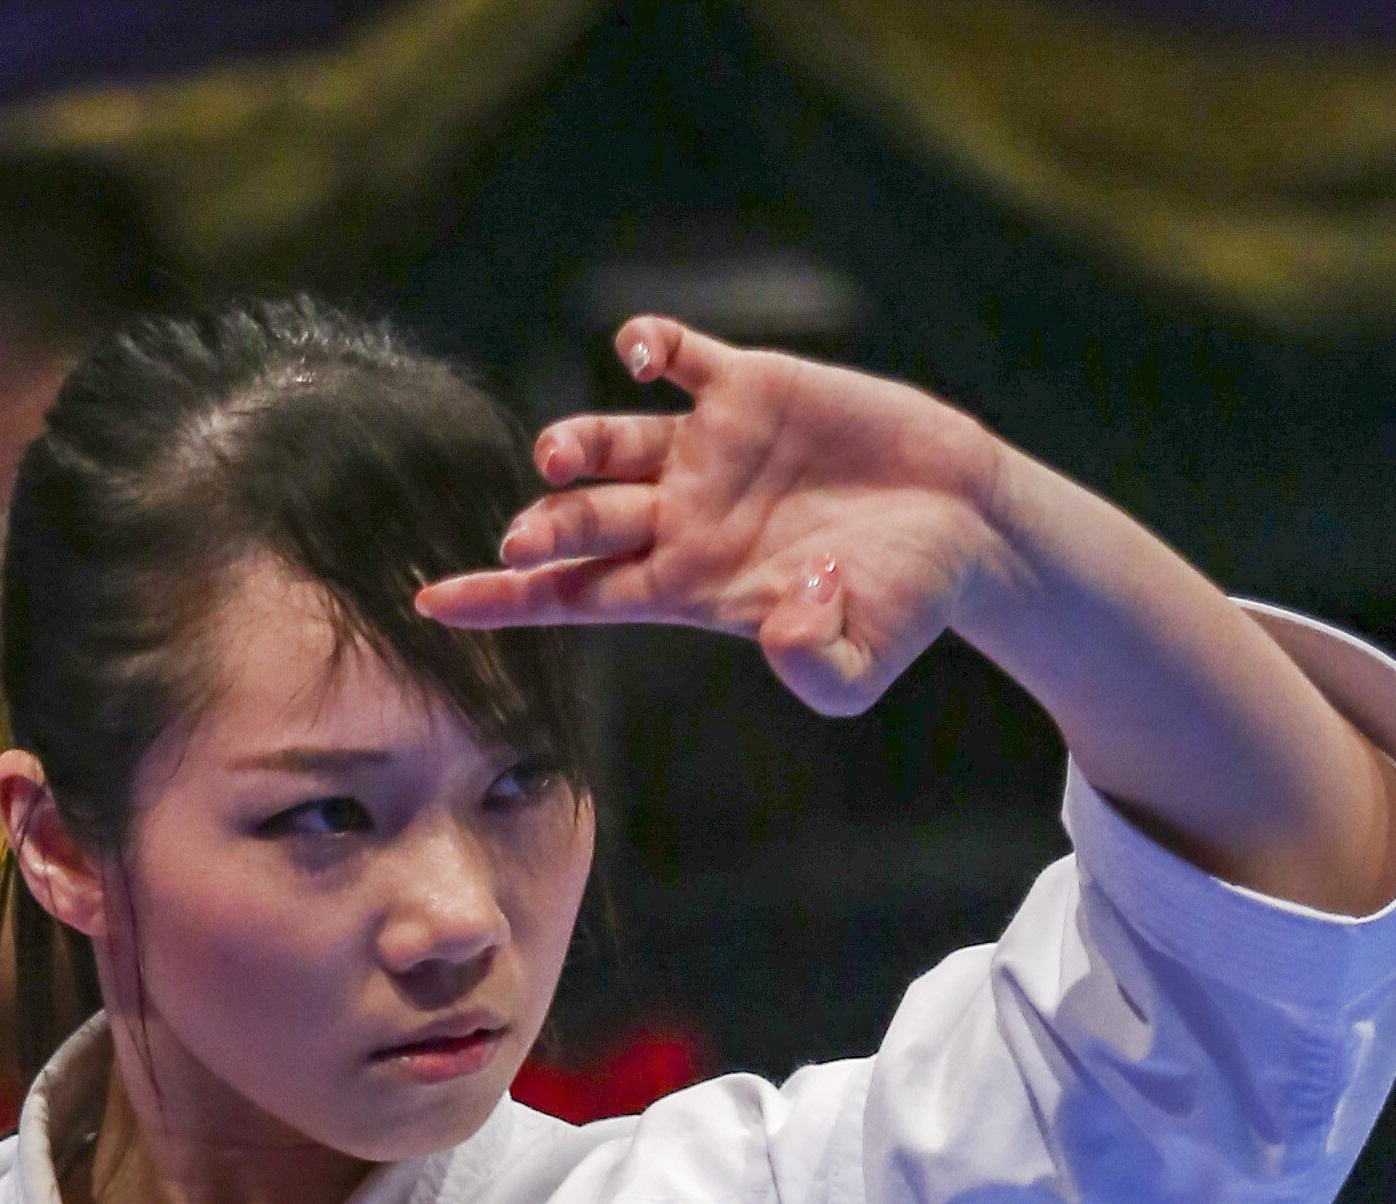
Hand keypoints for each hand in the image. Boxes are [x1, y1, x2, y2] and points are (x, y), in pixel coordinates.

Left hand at [414, 320, 1011, 717]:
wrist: (962, 524)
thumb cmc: (907, 604)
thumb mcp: (864, 663)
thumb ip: (817, 665)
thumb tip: (779, 626)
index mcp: (692, 588)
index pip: (577, 599)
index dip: (504, 600)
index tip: (433, 603)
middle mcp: (684, 518)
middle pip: (584, 524)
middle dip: (545, 530)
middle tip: (526, 535)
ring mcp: (711, 450)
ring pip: (613, 444)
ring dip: (578, 443)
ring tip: (561, 455)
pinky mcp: (751, 388)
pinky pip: (682, 360)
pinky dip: (653, 346)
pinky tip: (642, 348)